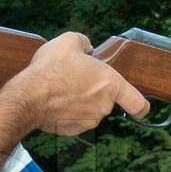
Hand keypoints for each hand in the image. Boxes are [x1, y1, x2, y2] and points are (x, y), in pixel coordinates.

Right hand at [1, 31, 149, 134]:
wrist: (29, 96)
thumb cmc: (51, 69)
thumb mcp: (69, 41)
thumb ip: (84, 43)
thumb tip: (87, 48)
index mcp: (110, 84)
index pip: (137, 103)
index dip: (141, 106)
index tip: (141, 107)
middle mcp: (104, 106)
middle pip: (106, 100)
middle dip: (93, 90)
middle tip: (74, 77)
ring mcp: (89, 121)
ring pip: (88, 110)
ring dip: (79, 101)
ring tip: (60, 87)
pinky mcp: (72, 130)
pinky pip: (74, 119)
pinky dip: (66, 112)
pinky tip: (53, 100)